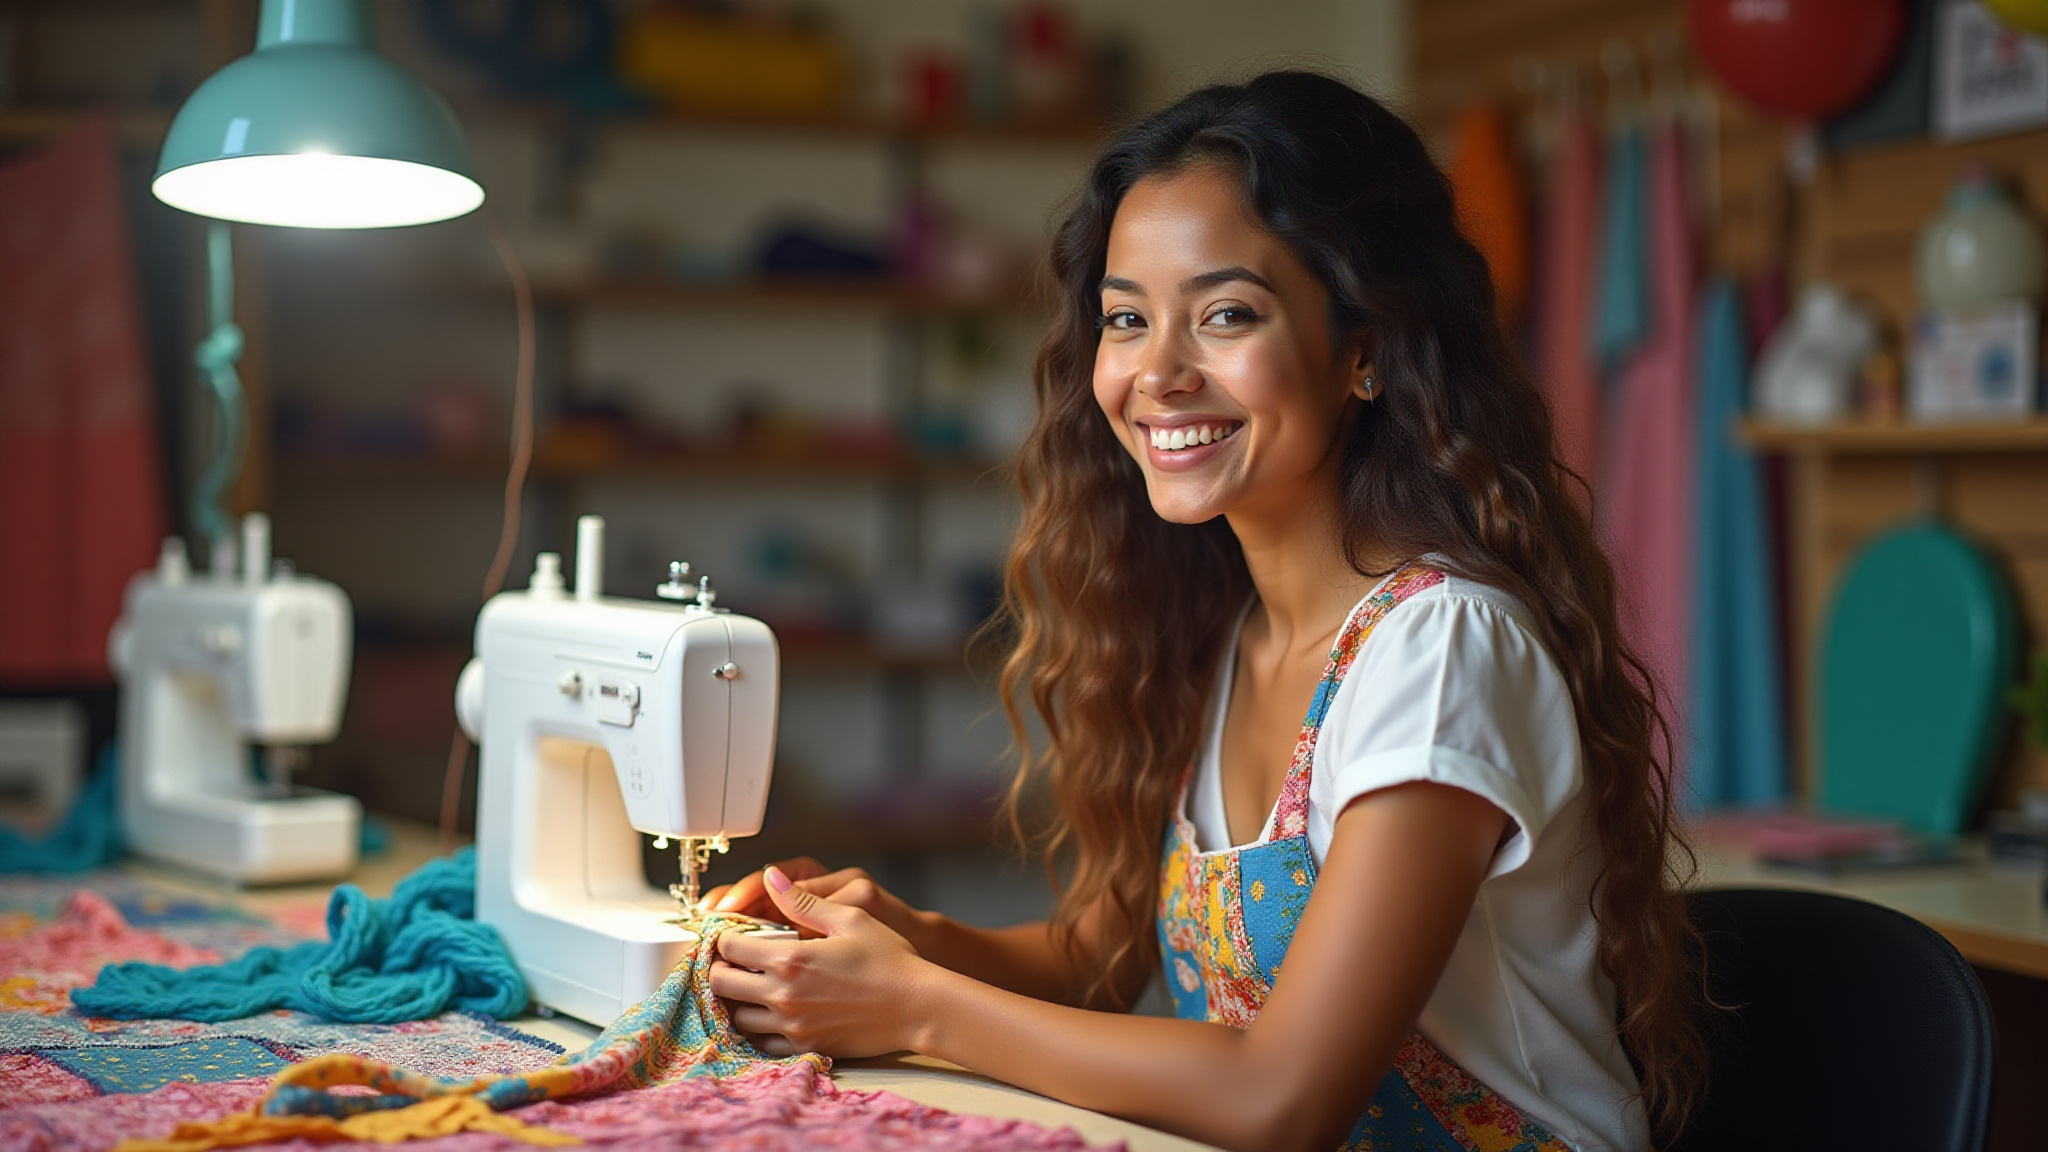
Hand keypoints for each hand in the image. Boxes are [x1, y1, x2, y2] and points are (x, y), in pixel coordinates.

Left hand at [709, 866, 932, 1058]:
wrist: (918, 1006)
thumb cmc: (889, 959)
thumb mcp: (849, 918)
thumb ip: (802, 900)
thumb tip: (770, 876)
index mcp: (790, 959)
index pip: (730, 948)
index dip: (727, 937)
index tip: (736, 934)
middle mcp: (784, 995)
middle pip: (721, 985)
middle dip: (724, 968)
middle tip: (739, 960)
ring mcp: (792, 1026)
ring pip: (737, 1016)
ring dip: (740, 999)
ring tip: (757, 985)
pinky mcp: (805, 1046)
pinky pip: (762, 1042)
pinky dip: (760, 1026)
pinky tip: (775, 1010)